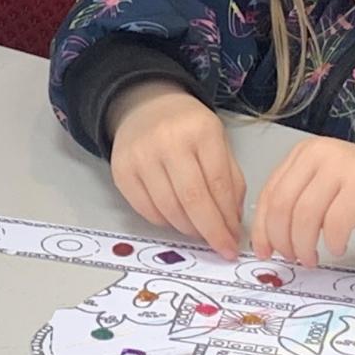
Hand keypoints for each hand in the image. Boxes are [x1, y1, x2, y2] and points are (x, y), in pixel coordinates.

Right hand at [108, 82, 245, 258]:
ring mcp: (140, 155)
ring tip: (199, 231)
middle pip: (193, 200)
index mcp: (200, 130)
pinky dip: (165, 222)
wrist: (145, 106)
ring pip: (169, 209)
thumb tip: (232, 223)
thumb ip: (230, 179)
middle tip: (221, 247)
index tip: (234, 241)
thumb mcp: (218, 142)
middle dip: (211, 231)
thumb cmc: (188, 128)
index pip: (218, 184)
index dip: (227, 219)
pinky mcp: (121, 170)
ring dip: (189, 229)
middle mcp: (168, 140)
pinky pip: (146, 210)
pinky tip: (176, 219)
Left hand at [250, 136, 354, 265]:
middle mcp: (317, 155)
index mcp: (301, 155)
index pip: (270, 192)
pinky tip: (337, 248)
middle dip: (282, 239)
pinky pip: (336, 223)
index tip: (263, 251)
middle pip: (283, 204)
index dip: (262, 227)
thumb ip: (294, 203)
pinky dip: (332, 242)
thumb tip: (267, 240)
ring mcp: (341, 167)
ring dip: (303, 245)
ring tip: (310, 259)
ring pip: (305, 215)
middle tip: (291, 258)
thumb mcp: (319, 187)